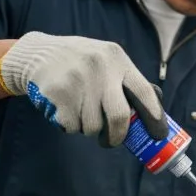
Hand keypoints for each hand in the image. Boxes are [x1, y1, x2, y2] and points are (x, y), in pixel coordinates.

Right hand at [0, 31, 167, 146]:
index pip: (144, 92)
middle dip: (117, 136)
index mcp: (116, 59)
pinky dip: (70, 126)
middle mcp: (100, 68)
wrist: (38, 54)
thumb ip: (125, 81)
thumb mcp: (106, 59)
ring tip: (79, 111)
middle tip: (111, 141)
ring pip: (93, 126)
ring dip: (88, 128)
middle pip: (119, 117)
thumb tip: (153, 114)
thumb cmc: (81, 63)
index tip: (158, 135)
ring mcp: (78, 81)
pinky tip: (64, 109)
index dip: (154, 117)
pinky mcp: (58, 95)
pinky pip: (72, 127)